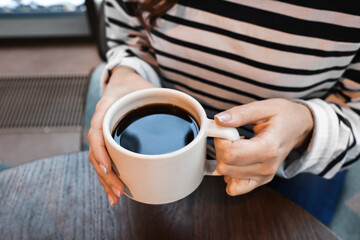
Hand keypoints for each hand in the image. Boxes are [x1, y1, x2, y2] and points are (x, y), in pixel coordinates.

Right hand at [88, 66, 155, 205]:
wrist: (123, 80)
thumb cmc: (136, 85)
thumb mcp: (149, 87)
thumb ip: (169, 100)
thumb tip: (202, 120)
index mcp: (107, 107)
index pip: (97, 131)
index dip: (100, 150)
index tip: (109, 167)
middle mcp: (101, 122)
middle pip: (96, 152)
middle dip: (106, 175)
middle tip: (119, 190)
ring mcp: (103, 133)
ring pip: (98, 160)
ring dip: (105, 180)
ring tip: (115, 198)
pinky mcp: (109, 141)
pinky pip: (104, 159)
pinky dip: (108, 175)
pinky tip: (115, 189)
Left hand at [214, 98, 313, 195]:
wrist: (298, 127)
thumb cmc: (282, 116)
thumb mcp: (263, 107)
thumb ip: (239, 114)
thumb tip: (219, 120)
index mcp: (269, 148)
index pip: (230, 154)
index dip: (220, 140)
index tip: (225, 128)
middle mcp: (267, 167)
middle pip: (225, 167)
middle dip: (220, 148)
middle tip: (230, 135)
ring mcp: (264, 177)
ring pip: (226, 176)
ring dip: (224, 160)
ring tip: (236, 145)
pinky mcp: (260, 181)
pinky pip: (234, 187)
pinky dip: (229, 173)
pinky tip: (237, 158)